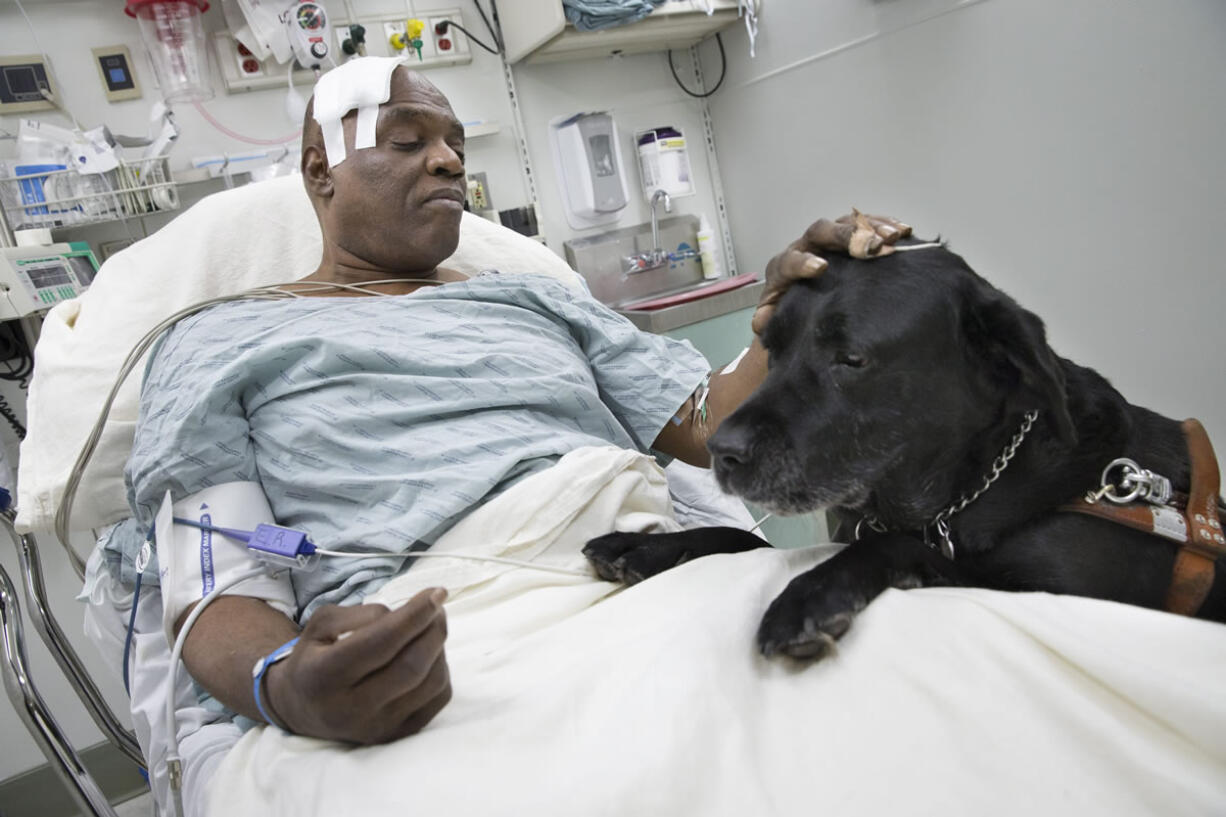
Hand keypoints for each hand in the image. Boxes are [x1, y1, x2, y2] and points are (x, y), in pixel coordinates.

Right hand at [265, 588, 450, 743]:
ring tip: (431, 627)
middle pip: (411, 666)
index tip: (437, 592)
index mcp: (324, 676)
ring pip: (431, 683)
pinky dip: (441, 670)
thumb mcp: (322, 624)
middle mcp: (350, 709)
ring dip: (439, 647)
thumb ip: (361, 615)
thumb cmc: (315, 657)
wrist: (302, 708)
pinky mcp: (397, 735)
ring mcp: (377, 728)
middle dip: (433, 629)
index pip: (380, 643)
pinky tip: (429, 655)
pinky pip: (438, 699)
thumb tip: (407, 615)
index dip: (414, 615)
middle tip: (437, 606)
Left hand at [752, 211, 911, 335]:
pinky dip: (884, 224)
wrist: (798, 300)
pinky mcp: (848, 235)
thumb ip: (768, 320)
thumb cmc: (789, 310)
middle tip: (872, 246)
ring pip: (847, 222)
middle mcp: (804, 246)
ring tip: (896, 236)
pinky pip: (866, 223)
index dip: (802, 262)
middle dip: (847, 236)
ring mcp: (828, 238)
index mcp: (784, 268)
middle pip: (821, 232)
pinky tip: (904, 231)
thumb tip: (762, 322)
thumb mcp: (776, 319)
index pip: (789, 260)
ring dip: (872, 227)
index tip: (820, 268)